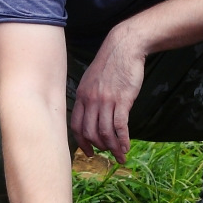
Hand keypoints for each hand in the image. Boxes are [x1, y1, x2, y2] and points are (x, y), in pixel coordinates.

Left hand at [71, 25, 144, 163]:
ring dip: (113, 147)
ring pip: (105, 132)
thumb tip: (92, 114)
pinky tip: (126, 146)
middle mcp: (91, 100)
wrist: (125, 47)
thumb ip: (90, 96)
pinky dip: (123, 139)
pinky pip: (120, 126)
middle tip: (108, 153)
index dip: (81, 142)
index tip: (88, 152)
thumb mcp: (92, 79)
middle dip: (99, 147)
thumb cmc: (111, 63)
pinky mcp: (122, 100)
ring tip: (120, 155)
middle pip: (90, 132)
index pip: (76, 125)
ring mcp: (106, 100)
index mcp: (82, 96)